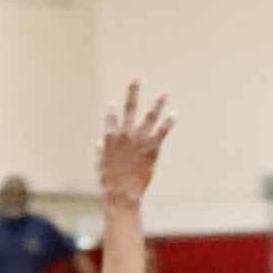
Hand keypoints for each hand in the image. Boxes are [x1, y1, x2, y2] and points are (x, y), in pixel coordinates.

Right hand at [97, 82, 173, 202]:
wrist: (122, 193)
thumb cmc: (108, 181)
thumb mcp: (100, 165)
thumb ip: (100, 151)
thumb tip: (99, 143)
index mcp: (109, 137)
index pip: (110, 117)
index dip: (111, 110)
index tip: (113, 103)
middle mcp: (125, 134)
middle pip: (129, 108)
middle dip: (132, 93)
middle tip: (136, 79)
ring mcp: (139, 140)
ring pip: (149, 117)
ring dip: (157, 104)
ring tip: (163, 94)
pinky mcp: (152, 148)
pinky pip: (162, 132)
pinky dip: (168, 123)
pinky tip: (173, 114)